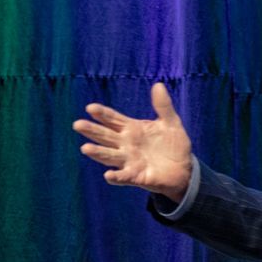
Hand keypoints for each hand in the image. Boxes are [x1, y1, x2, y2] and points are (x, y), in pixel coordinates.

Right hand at [74, 83, 194, 198]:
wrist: (184, 170)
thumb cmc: (173, 145)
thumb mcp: (171, 123)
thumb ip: (163, 106)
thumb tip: (158, 85)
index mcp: (132, 129)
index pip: (113, 119)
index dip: (102, 114)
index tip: (90, 108)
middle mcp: (126, 144)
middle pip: (105, 136)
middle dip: (92, 130)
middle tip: (77, 124)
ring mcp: (129, 161)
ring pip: (109, 155)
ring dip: (98, 152)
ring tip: (86, 148)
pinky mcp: (136, 176)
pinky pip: (124, 177)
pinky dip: (116, 176)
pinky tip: (108, 175)